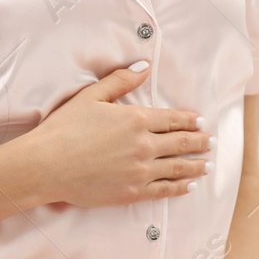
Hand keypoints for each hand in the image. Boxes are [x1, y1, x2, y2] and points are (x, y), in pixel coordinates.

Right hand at [23, 63, 213, 208]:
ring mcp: (141, 171)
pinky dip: (181, 187)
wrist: (47, 164)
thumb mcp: (91, 96)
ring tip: (208, 164)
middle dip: (200, 142)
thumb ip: (121, 80)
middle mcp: (144, 145)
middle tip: (212, 142)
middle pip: (181, 143)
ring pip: (178, 168)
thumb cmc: (64, 128)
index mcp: (136, 119)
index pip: (173, 119)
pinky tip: (190, 185)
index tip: (201, 122)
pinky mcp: (132, 192)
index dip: (190, 120)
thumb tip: (144, 66)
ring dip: (197, 165)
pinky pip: (165, 191)